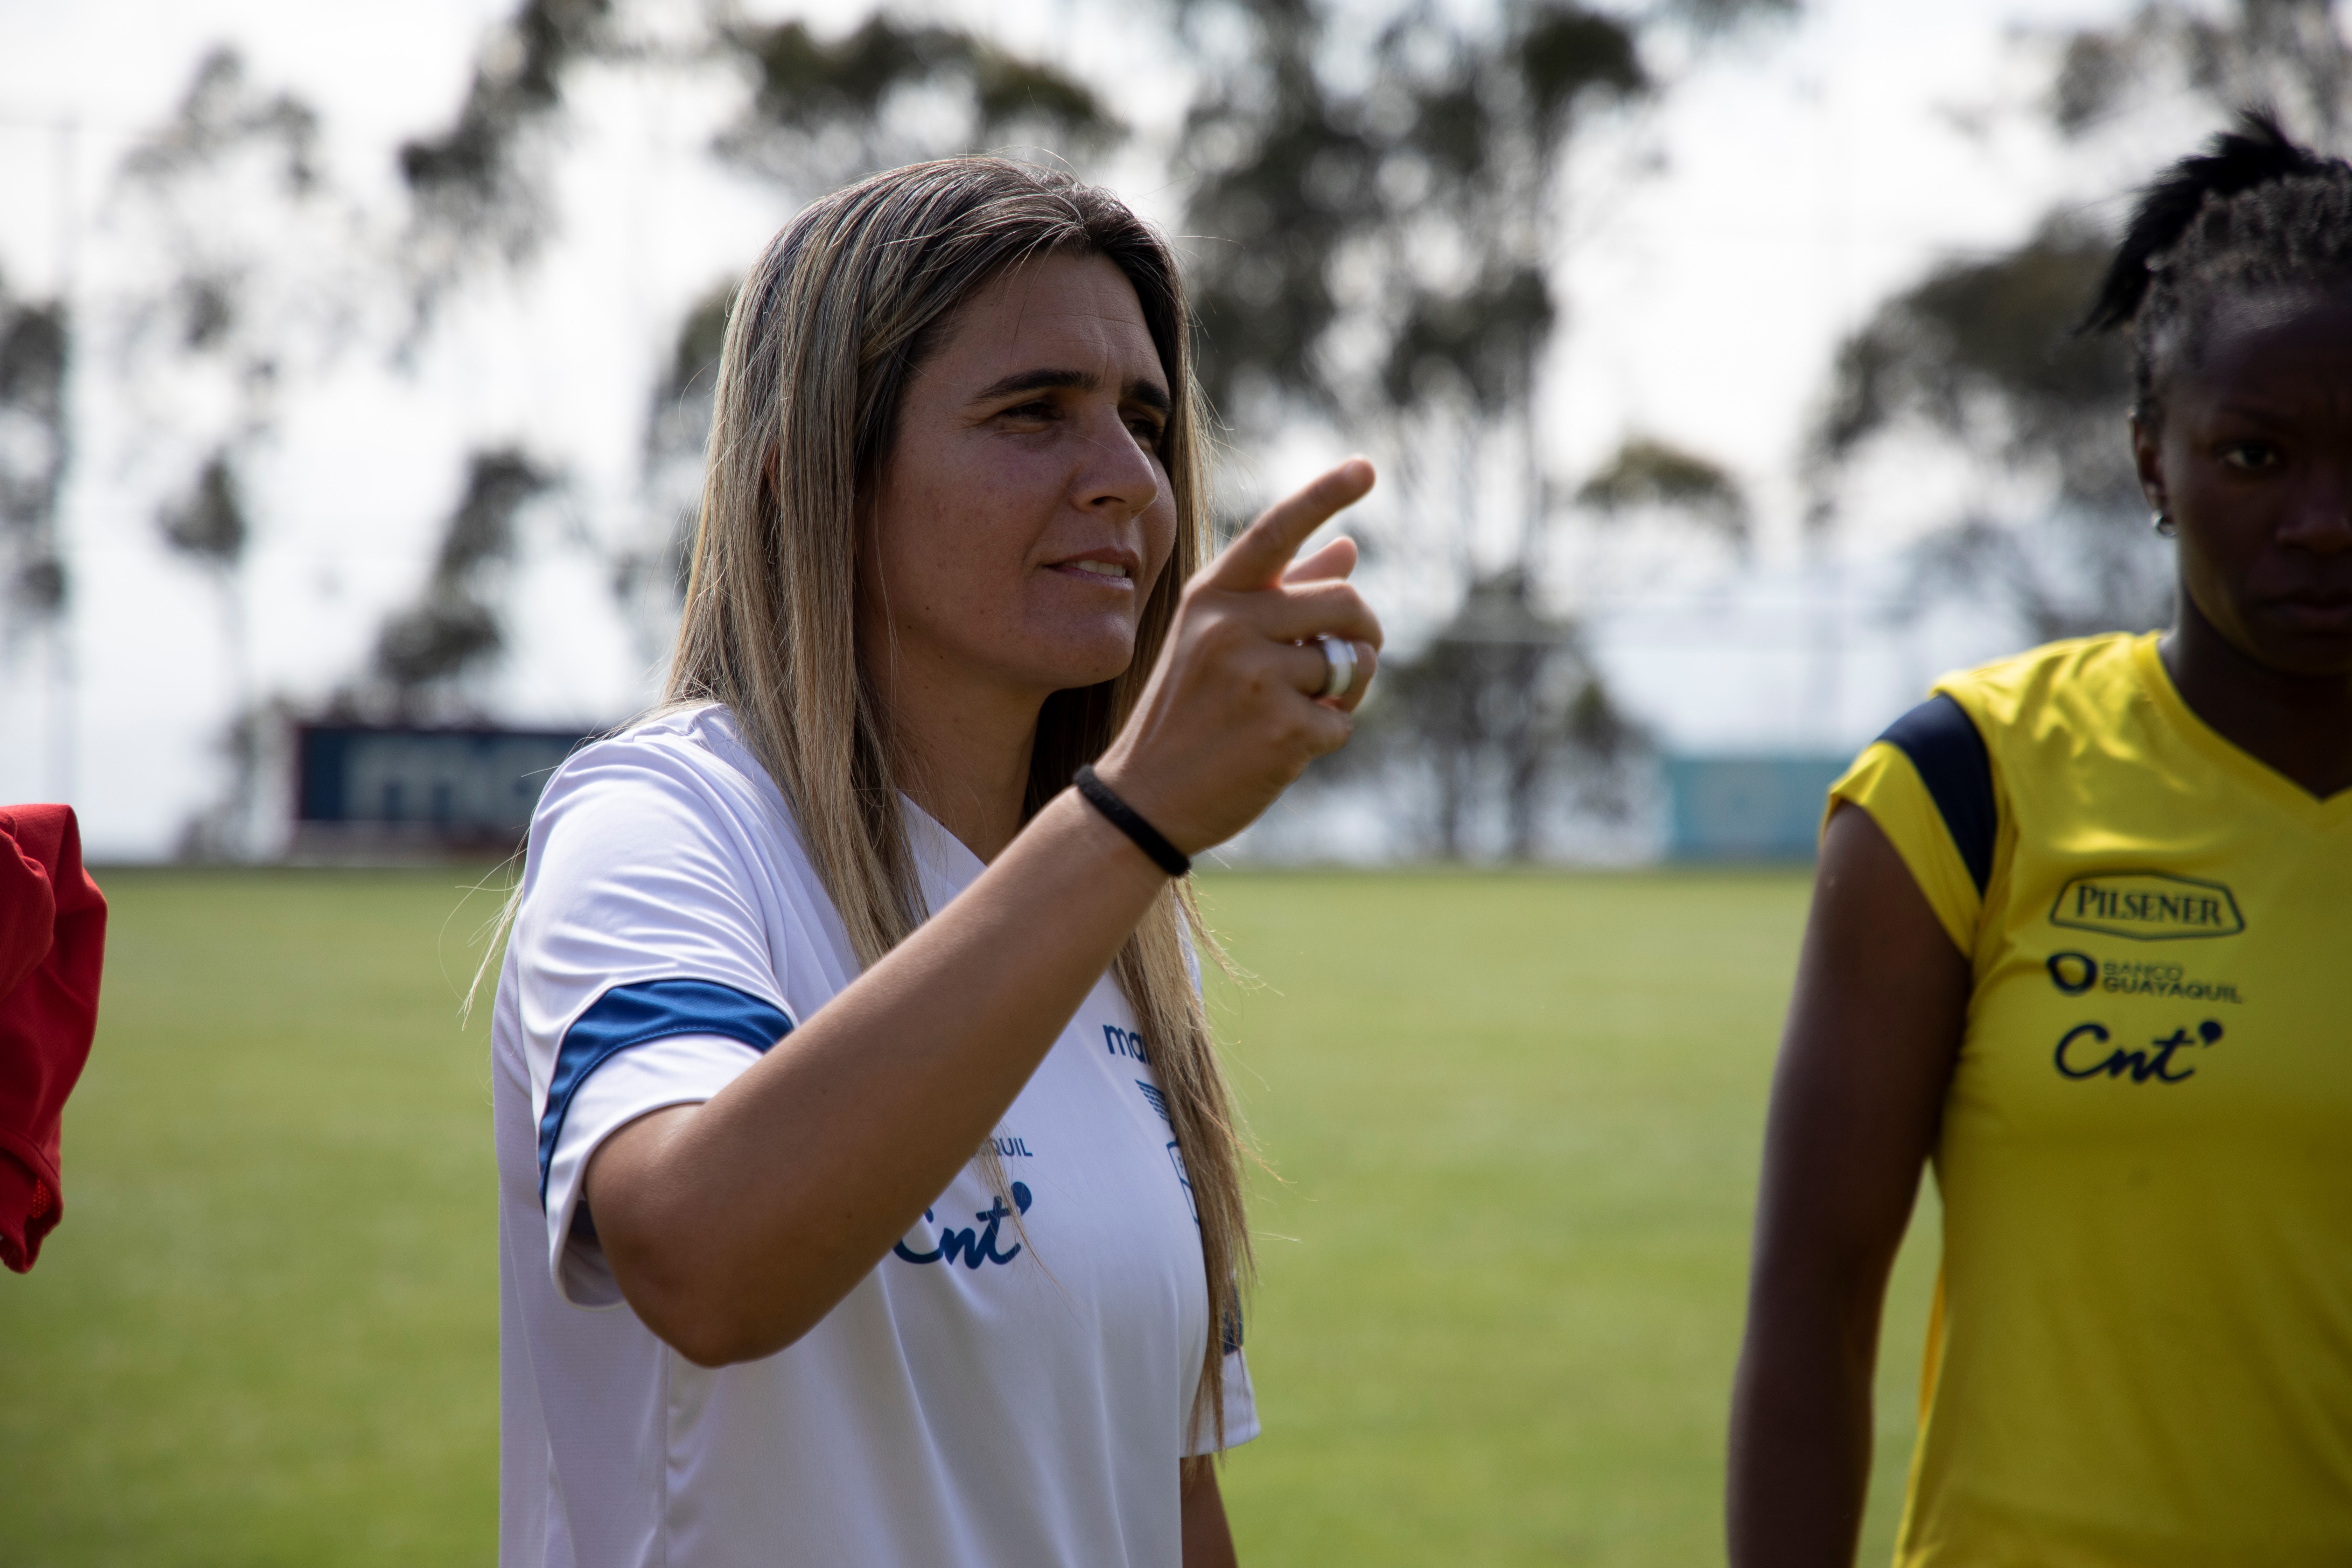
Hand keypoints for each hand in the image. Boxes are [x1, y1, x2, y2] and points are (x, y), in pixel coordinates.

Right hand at [1093, 458, 1383, 854]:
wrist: (1143, 796)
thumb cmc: (1187, 712)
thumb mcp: (1215, 639)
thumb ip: (1281, 590)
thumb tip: (1349, 546)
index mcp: (1212, 596)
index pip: (1276, 530)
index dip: (1325, 494)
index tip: (1368, 467)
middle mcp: (1231, 626)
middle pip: (1345, 600)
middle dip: (1364, 631)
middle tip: (1351, 659)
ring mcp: (1256, 678)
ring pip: (1353, 663)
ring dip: (1348, 688)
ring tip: (1307, 707)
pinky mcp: (1281, 730)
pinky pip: (1343, 721)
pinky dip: (1329, 735)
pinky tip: (1285, 747)